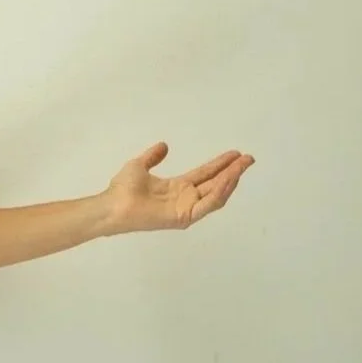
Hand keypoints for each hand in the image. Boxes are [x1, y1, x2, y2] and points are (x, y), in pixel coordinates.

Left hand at [101, 142, 252, 233]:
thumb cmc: (123, 189)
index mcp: (178, 187)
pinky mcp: (184, 217)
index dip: (221, 164)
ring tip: (242, 166)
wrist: (112, 205)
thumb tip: (164, 145)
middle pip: (216, 184)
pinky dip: (220, 193)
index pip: (205, 174)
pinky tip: (229, 180)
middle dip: (233, 171)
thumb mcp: (139, 166)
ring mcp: (187, 209)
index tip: (236, 154)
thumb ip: (152, 157)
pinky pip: (207, 205)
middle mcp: (186, 198)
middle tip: (249, 158)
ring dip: (230, 180)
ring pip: (216, 194)